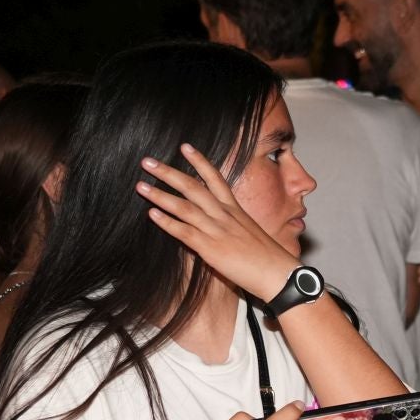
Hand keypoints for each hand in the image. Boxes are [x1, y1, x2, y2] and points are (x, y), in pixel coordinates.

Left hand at [135, 145, 295, 303]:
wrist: (278, 273)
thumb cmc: (268, 257)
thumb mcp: (250, 233)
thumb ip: (231, 226)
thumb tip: (219, 227)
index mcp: (235, 209)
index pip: (215, 178)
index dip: (199, 161)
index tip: (185, 147)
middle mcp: (224, 215)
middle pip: (193, 187)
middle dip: (169, 173)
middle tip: (148, 161)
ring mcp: (217, 230)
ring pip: (184, 207)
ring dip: (160, 194)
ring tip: (141, 185)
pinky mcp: (211, 248)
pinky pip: (184, 232)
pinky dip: (167, 222)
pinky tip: (151, 214)